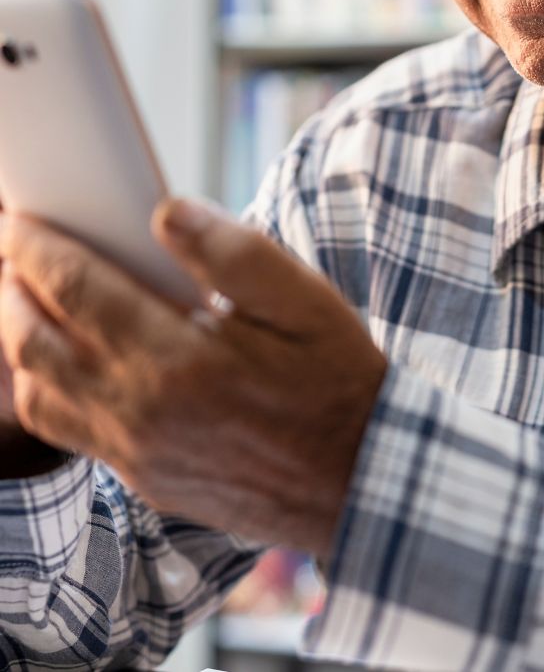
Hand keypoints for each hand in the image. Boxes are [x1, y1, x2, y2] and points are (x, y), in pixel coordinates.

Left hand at [0, 199, 387, 556]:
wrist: (360, 477)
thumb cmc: (337, 381)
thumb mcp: (305, 301)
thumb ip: (233, 253)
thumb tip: (167, 213)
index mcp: (180, 359)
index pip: (78, 290)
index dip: (38, 248)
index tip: (20, 220)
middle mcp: (142, 412)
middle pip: (35, 343)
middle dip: (12, 289)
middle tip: (13, 252)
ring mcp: (138, 453)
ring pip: (39, 394)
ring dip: (19, 341)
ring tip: (28, 302)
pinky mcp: (146, 479)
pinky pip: (70, 433)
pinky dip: (49, 388)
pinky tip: (73, 364)